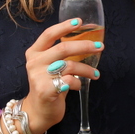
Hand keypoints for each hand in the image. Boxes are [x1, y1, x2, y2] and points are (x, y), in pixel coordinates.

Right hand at [21, 18, 103, 133]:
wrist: (38, 111)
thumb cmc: (48, 84)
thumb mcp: (49, 65)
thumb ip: (60, 53)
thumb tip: (86, 40)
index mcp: (34, 52)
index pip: (49, 34)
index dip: (65, 26)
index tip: (79, 22)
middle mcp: (35, 62)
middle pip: (63, 48)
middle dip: (85, 46)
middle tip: (100, 47)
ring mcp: (39, 76)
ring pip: (70, 65)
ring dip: (87, 69)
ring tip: (95, 74)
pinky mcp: (46, 90)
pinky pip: (70, 81)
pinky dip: (78, 83)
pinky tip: (79, 85)